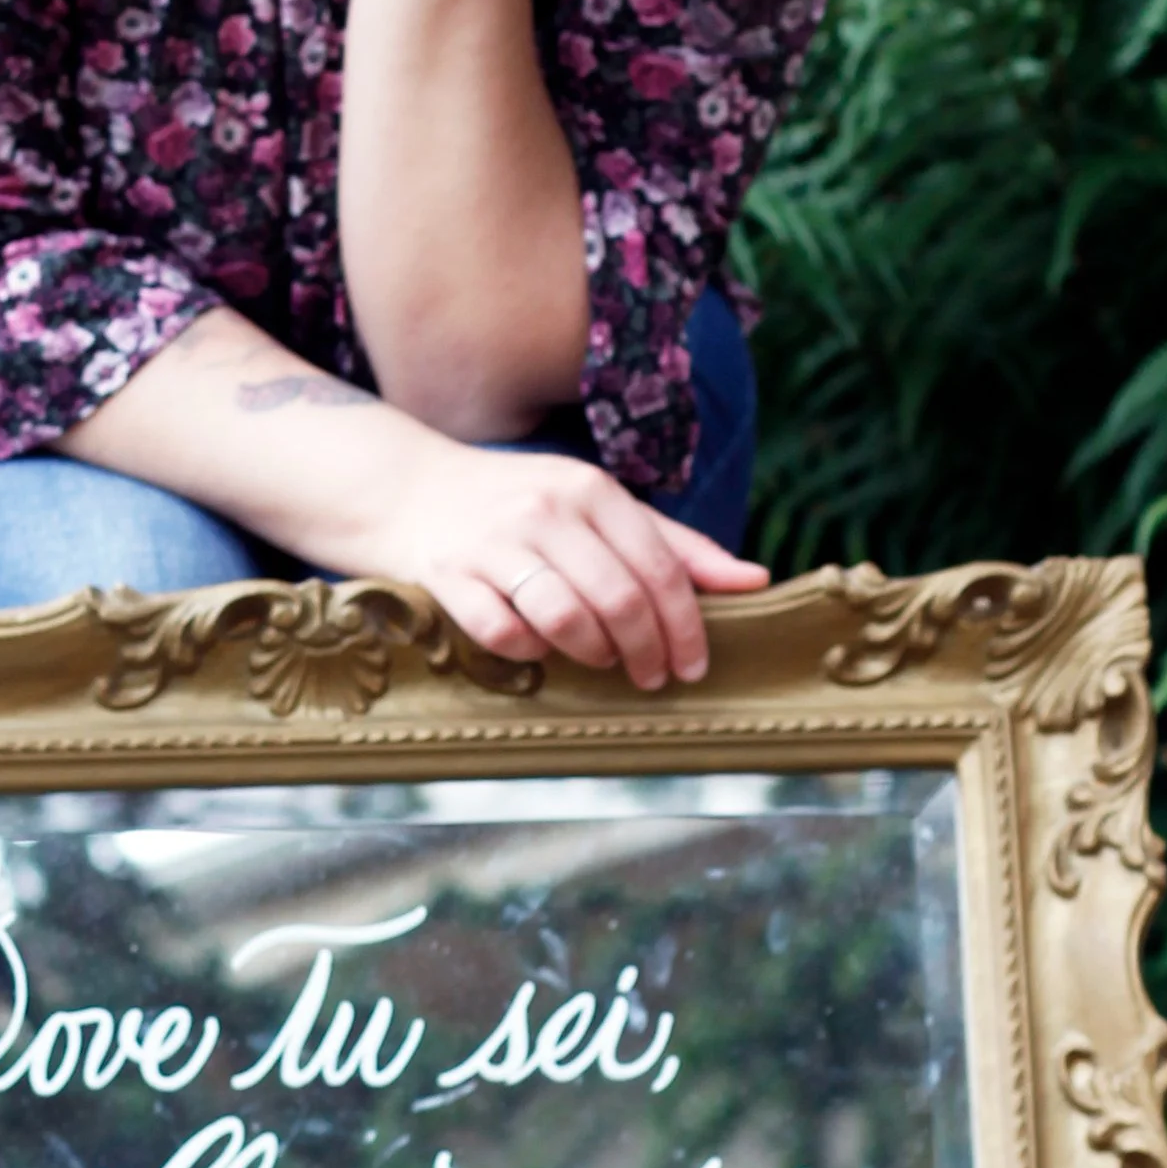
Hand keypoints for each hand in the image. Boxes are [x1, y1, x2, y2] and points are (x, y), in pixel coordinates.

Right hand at [349, 433, 767, 688]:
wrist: (411, 490)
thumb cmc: (522, 506)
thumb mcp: (599, 508)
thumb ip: (675, 545)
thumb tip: (755, 580)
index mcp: (592, 490)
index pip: (659, 567)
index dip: (686, 626)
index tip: (694, 665)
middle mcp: (546, 511)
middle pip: (620, 598)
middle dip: (646, 650)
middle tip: (654, 677)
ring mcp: (494, 543)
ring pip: (565, 618)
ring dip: (593, 653)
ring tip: (601, 661)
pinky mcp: (449, 575)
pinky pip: (504, 633)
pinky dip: (530, 652)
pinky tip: (539, 649)